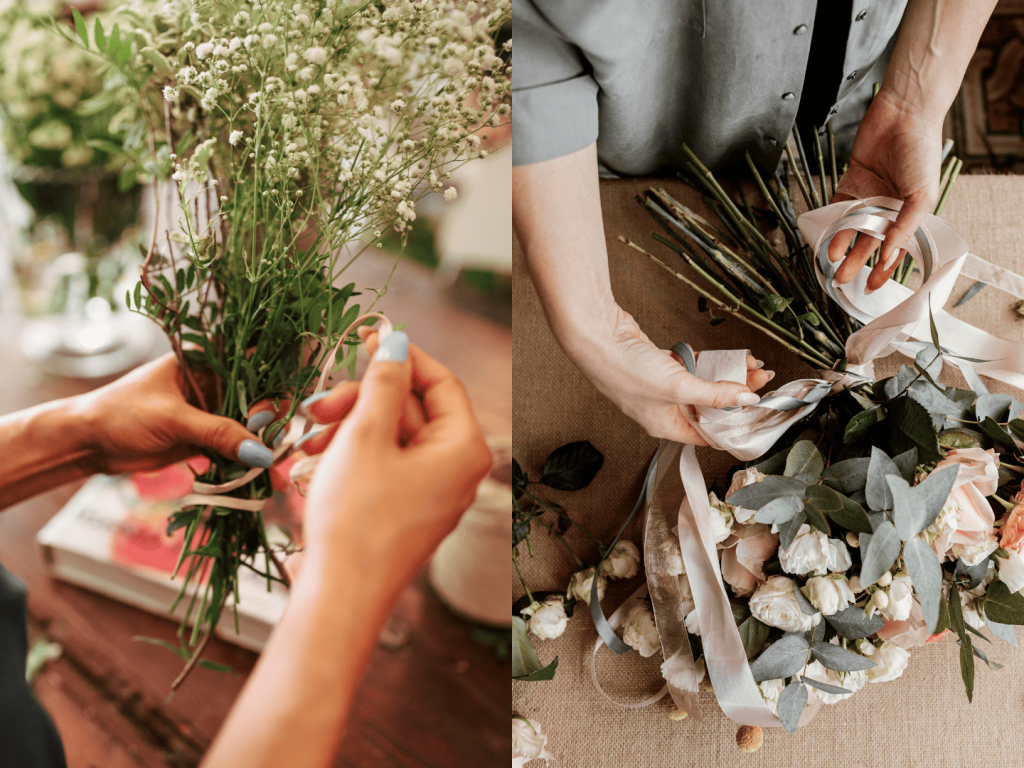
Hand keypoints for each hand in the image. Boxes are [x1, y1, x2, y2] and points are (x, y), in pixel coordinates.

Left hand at [72, 353, 273, 474]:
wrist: (88, 442)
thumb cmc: (121, 413)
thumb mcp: (172, 419)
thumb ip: (218, 433)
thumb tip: (262, 454)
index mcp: (206, 362)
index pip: (253, 365)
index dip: (268, 386)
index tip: (263, 415)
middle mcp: (214, 384)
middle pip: (259, 398)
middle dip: (269, 422)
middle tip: (269, 445)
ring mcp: (211, 412)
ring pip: (250, 426)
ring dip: (262, 446)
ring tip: (272, 469)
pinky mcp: (206, 438)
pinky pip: (235, 449)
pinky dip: (247, 464)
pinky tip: (263, 480)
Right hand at [297, 330, 490, 598]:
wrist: (340, 596)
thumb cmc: (357, 518)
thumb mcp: (365, 437)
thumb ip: (382, 383)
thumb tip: (395, 341)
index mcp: (464, 448)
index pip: (441, 382)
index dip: (403, 356)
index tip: (367, 338)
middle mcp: (458, 470)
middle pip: (413, 410)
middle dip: (363, 401)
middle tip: (320, 404)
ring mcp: (434, 492)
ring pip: (393, 437)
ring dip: (350, 428)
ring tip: (309, 437)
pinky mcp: (408, 510)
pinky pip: (385, 465)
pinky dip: (353, 454)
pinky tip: (314, 457)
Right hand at [565, 306, 771, 444]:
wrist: (598, 337)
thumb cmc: (625, 370)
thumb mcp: (678, 387)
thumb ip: (714, 394)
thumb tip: (747, 399)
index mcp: (665, 425)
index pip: (707, 433)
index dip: (734, 422)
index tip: (757, 410)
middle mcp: (663, 409)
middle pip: (708, 406)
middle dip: (736, 393)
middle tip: (761, 380)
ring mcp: (660, 386)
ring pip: (702, 384)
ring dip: (725, 375)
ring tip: (750, 364)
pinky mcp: (659, 364)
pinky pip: (691, 367)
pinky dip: (708, 362)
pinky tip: (726, 356)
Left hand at [828, 90, 942, 291]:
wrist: (904, 115)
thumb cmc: (921, 153)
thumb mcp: (921, 196)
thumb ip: (904, 228)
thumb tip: (887, 258)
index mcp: (910, 214)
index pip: (895, 249)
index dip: (884, 269)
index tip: (872, 288)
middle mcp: (888, 207)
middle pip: (869, 243)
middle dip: (857, 263)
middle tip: (842, 281)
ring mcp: (868, 195)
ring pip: (851, 229)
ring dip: (841, 246)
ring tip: (831, 263)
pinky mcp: (851, 182)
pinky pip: (839, 207)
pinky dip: (832, 222)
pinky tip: (825, 237)